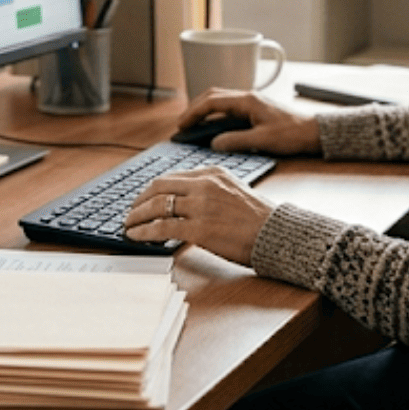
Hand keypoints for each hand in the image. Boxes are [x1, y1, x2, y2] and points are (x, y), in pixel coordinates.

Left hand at [122, 167, 276, 264]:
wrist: (279, 235)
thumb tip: (182, 201)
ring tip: (129, 225)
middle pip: (158, 188)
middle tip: (130, 212)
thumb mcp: (233, 190)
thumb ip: (208, 189)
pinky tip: (137, 236)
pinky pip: (162, 227)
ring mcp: (201, 206)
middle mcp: (204, 185)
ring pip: (156, 206)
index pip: (171, 177)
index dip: (151, 190)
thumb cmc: (259, 219)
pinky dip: (144, 231)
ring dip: (137, 216)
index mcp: (212, 173)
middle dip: (138, 201)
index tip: (142, 199)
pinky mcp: (200, 228)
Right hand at [177, 88, 322, 154]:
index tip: (181, 125)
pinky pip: (228, 107)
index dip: (193, 113)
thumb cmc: (293, 135)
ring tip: (193, 124)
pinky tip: (212, 125)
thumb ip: (236, 141)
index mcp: (247, 101)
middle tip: (182, 124)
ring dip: (204, 109)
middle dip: (194, 108)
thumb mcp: (263, 141)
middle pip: (212, 96)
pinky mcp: (255, 109)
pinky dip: (215, 114)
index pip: (211, 102)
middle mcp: (247, 97)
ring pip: (219, 100)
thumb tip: (214, 143)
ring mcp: (251, 102)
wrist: (316, 133)